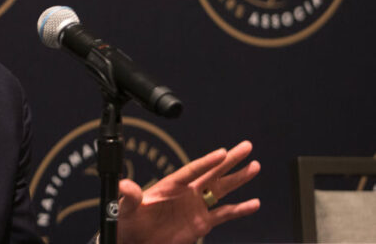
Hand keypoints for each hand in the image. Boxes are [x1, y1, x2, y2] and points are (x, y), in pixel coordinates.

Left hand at [117, 140, 259, 243]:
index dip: (208, 161)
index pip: (193, 170)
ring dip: (238, 179)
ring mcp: (195, 206)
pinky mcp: (201, 223)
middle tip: (247, 146)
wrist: (135, 240)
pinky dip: (240, 210)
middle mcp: (186, 192)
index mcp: (170, 185)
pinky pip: (224, 214)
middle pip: (212, 173)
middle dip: (230, 160)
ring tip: (255, 167)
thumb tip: (125, 185)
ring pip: (221, 189)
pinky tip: (254, 204)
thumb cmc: (129, 220)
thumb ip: (130, 196)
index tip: (223, 152)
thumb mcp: (127, 207)